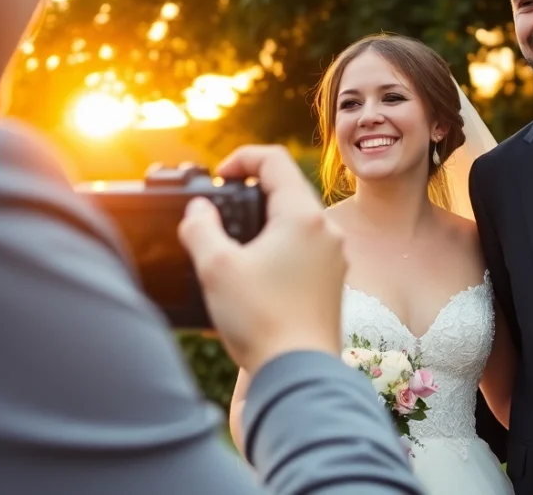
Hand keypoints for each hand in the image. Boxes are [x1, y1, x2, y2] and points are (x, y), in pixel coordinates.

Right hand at [177, 145, 346, 373]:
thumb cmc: (262, 320)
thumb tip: (198, 210)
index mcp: (303, 216)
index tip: (218, 178)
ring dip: (265, 220)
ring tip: (234, 242)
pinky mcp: (332, 280)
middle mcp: (326, 231)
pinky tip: (255, 269)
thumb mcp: (216, 267)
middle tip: (222, 208)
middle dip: (251, 191)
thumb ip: (200, 227)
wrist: (299, 373)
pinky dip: (280, 244)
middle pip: (288, 188)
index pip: (274, 160)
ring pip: (297, 219)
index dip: (241, 158)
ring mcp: (334, 257)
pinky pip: (305, 246)